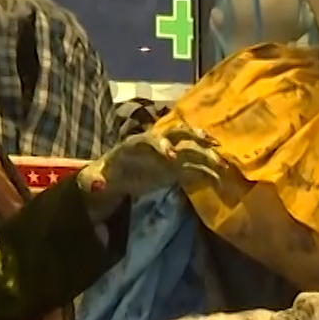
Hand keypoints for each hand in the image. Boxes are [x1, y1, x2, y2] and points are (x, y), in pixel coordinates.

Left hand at [78, 122, 221, 216]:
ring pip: (191, 149)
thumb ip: (95, 181)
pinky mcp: (176, 168)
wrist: (115, 177)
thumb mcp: (95, 180)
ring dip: (207, 154)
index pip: (149, 139)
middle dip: (194, 138)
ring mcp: (168, 155)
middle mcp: (156, 144)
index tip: (172, 158)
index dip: (162, 145)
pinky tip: (221, 178)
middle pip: (177, 134)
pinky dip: (208, 170)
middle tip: (210, 146)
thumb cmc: (104, 176)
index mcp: (135, 145)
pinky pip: (195, 167)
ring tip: (223, 164)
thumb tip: (98, 185)